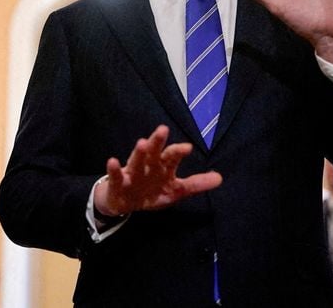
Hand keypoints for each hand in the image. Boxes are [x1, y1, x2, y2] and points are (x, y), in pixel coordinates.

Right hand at [93, 125, 222, 216]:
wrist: (125, 202)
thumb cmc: (152, 191)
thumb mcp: (176, 190)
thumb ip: (196, 184)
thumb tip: (220, 178)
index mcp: (163, 166)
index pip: (172, 157)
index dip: (179, 152)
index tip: (188, 147)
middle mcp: (148, 165)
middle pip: (154, 152)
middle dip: (158, 141)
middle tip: (163, 129)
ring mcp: (132, 172)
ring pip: (136, 160)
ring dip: (139, 152)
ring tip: (142, 142)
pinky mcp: (118, 182)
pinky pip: (115, 175)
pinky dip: (114, 169)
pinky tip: (112, 161)